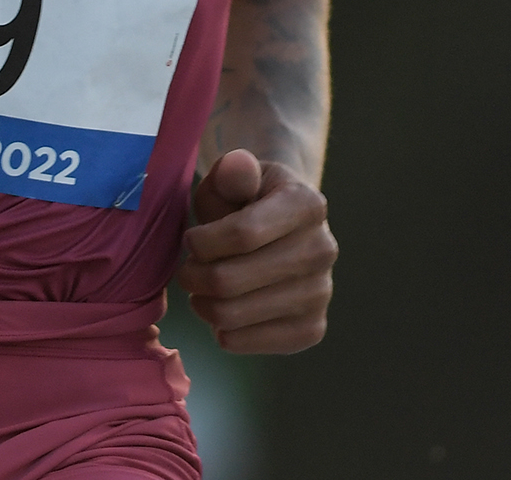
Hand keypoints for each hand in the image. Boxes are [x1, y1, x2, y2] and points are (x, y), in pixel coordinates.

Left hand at [174, 148, 335, 353]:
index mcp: (307, 204)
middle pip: (231, 280)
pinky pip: (249, 344)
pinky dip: (223, 331)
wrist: (281, 230)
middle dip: (194, 276)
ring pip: (234, 315)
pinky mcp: (312, 329)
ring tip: (201, 289)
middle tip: (188, 270)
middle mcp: (323, 250)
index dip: (201, 242)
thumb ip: (232, 170)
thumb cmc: (246, 199)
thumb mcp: (235, 175)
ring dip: (203, 304)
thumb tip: (238, 167)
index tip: (190, 239)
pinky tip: (224, 310)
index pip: (242, 234)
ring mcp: (321, 293)